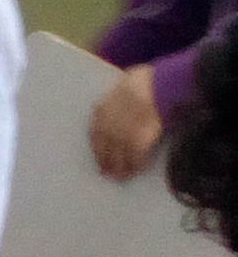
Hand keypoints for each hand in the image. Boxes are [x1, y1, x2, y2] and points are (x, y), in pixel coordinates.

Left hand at [89, 60, 161, 179]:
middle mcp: (109, 125)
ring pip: (118, 156)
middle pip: (105, 147)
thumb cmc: (146, 80)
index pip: (95, 132)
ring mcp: (123, 136)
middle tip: (107, 173)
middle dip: (105, 161)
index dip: (97, 146)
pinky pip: (135, 158)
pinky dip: (136, 165)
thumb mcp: (124, 83)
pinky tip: (137, 170)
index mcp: (103, 109)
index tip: (98, 155)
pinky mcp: (138, 143)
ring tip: (120, 177)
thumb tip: (107, 104)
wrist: (160, 85)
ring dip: (119, 168)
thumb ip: (115, 97)